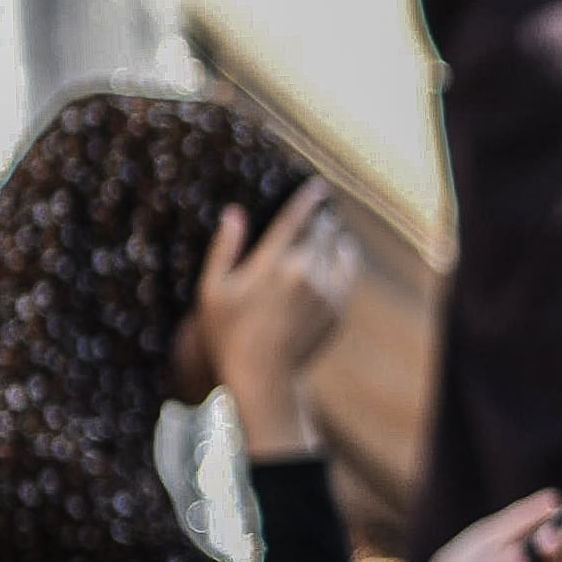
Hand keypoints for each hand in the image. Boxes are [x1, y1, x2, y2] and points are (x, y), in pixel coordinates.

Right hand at [196, 180, 351, 450]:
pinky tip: (340, 255)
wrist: (263, 375)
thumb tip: (233, 212)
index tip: (317, 185)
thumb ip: (224, 249)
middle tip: (321, 209)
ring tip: (330, 231)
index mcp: (271, 263)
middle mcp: (302, 272)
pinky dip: (345, 259)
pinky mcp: (337, 309)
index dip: (307, 198)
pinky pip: (348, 273)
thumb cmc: (228, 334)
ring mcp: (324, 291)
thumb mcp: (213, 291)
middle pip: (321, 230)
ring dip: (334, 237)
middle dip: (321, 218)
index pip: (295, 218)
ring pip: (338, 250)